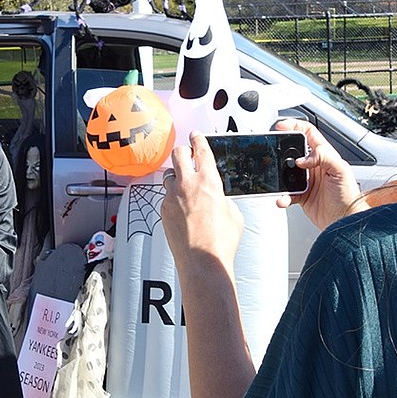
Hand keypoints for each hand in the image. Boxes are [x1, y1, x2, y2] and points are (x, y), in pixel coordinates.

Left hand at [161, 131, 243, 273]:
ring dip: (177, 177)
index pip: (201, 150)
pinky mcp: (163, 211)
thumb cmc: (220, 241)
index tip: (196, 136)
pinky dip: (173, 199)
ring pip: (170, 176)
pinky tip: (182, 210)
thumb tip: (217, 198)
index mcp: (208, 181)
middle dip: (183, 151)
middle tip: (187, 154)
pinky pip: (166, 197)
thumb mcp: (233, 213)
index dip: (199, 140)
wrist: (203, 260)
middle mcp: (187, 185)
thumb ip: (223, 198)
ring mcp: (172, 197)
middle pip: (178, 154)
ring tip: (185, 187)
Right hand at [272, 118, 365, 229]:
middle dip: (281, 149)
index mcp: (325, 155)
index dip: (295, 126)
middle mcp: (315, 166)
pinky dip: (282, 196)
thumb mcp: (341, 170)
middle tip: (273, 152)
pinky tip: (283, 199)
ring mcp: (307, 180)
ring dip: (280, 177)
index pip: (308, 133)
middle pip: (293, 150)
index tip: (282, 127)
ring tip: (278, 180)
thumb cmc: (349, 196)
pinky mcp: (302, 195)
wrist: (345, 220)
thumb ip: (324, 157)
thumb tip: (303, 158)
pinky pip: (287, 193)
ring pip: (286, 173)